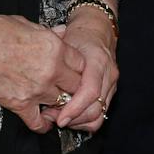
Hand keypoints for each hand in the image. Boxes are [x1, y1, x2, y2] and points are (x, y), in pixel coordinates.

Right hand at [0, 14, 85, 133]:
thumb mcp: (29, 24)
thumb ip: (50, 33)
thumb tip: (62, 32)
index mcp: (55, 48)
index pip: (82, 64)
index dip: (79, 68)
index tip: (74, 71)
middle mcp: (51, 70)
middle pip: (76, 86)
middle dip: (73, 86)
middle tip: (67, 86)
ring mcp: (37, 90)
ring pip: (61, 103)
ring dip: (59, 103)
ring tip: (56, 101)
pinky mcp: (21, 104)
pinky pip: (39, 122)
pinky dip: (43, 125)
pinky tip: (45, 122)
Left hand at [48, 12, 117, 132]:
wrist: (98, 31)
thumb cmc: (79, 36)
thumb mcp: (65, 43)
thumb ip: (56, 63)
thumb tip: (41, 86)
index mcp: (98, 61)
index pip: (90, 92)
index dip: (74, 108)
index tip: (59, 118)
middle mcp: (109, 75)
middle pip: (96, 109)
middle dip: (73, 119)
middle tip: (51, 117)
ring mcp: (112, 85)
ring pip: (99, 116)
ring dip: (78, 122)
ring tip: (58, 116)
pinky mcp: (110, 92)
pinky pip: (100, 114)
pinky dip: (83, 120)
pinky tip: (68, 114)